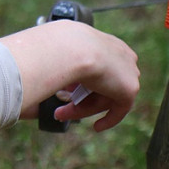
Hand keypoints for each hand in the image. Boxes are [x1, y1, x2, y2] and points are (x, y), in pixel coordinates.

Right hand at [0, 19, 139, 130]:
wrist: (71, 47)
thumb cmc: (57, 44)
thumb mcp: (56, 48)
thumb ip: (57, 58)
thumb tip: (39, 68)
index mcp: (105, 41)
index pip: (97, 65)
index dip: (80, 80)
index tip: (66, 89)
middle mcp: (120, 54)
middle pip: (100, 83)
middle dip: (79, 96)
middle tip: (59, 106)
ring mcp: (127, 71)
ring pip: (104, 96)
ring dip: (83, 108)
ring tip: (61, 115)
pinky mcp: (129, 88)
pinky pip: (119, 109)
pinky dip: (108, 119)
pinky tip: (96, 127)